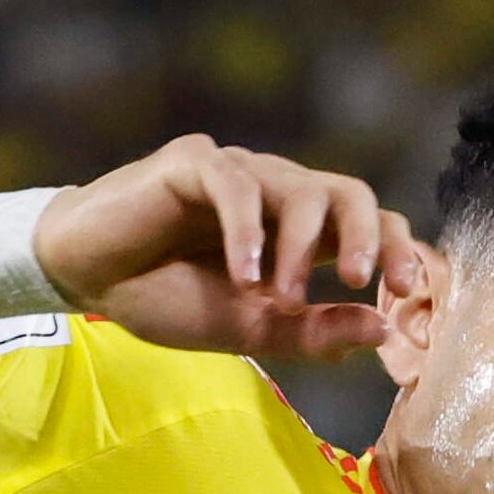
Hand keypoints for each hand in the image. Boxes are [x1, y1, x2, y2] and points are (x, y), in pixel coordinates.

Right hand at [34, 136, 429, 361]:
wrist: (87, 278)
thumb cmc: (164, 297)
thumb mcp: (248, 328)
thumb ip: (312, 331)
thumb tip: (382, 329)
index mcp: (298, 232)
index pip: (368, 224)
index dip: (396, 250)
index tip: (406, 292)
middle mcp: (276, 192)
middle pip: (349, 193)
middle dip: (367, 236)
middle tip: (363, 281)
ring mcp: (238, 171)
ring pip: (299, 188)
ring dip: (298, 248)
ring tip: (275, 298)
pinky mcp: (193, 162)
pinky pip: (235, 185)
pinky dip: (246, 232)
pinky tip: (242, 275)